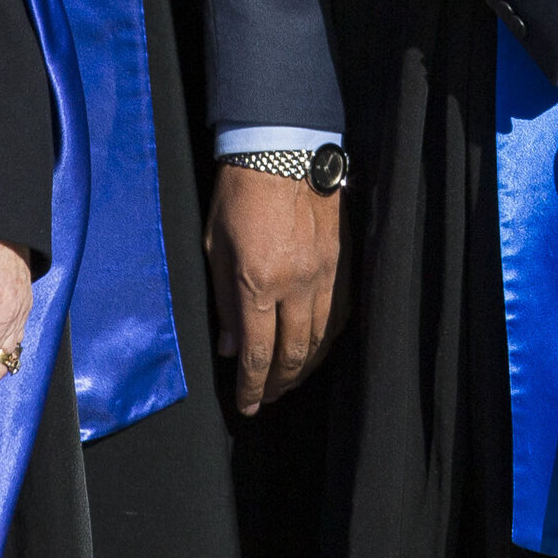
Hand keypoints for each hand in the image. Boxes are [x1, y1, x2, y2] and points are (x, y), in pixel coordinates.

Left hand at [207, 164, 342, 416]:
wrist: (282, 150)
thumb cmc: (239, 194)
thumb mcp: (215, 248)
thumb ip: (223, 302)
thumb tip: (229, 348)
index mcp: (258, 283)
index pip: (257, 354)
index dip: (252, 388)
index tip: (246, 406)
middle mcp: (296, 285)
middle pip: (293, 354)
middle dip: (279, 385)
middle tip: (267, 399)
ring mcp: (325, 275)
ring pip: (321, 339)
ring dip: (305, 367)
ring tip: (290, 381)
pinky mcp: (343, 263)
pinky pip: (340, 314)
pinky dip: (328, 340)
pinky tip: (317, 348)